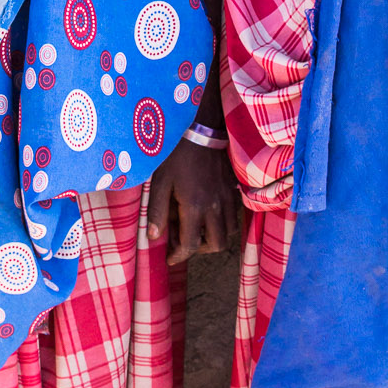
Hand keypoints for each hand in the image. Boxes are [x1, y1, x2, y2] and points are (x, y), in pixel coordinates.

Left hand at [147, 136, 239, 263]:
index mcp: (194, 207)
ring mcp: (227, 198)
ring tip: (195, 227)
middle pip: (216, 245)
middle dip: (199, 249)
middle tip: (183, 241)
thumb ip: (157, 212)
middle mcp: (215, 207)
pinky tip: (206, 212)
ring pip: (228, 232)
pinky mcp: (232, 189)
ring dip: (212, 236)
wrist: (200, 129)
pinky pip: (233, 216)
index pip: (190, 244)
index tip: (169, 258)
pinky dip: (222, 222)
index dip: (178, 256)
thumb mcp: (160, 182)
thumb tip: (154, 237)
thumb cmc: (175, 155)